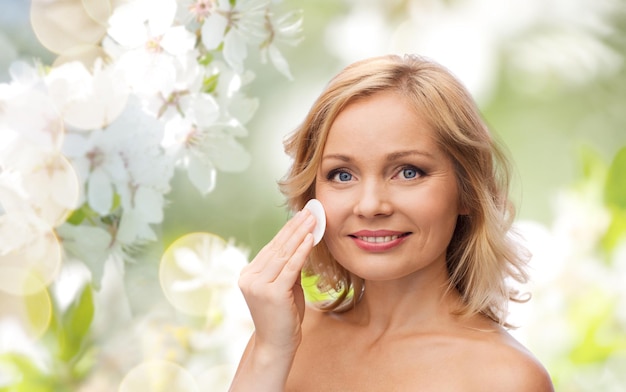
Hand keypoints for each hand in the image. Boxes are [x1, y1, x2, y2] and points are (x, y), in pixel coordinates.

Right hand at [238, 209, 315, 356]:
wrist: (276, 346)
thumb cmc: (283, 317)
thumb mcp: (285, 287)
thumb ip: (288, 267)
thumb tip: (302, 243)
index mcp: (249, 274)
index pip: (272, 248)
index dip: (287, 230)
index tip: (301, 215)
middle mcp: (249, 277)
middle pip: (277, 247)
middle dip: (295, 227)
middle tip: (309, 210)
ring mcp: (258, 285)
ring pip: (283, 254)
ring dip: (300, 234)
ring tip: (313, 219)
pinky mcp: (271, 292)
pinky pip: (290, 267)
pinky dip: (301, 251)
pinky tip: (310, 238)